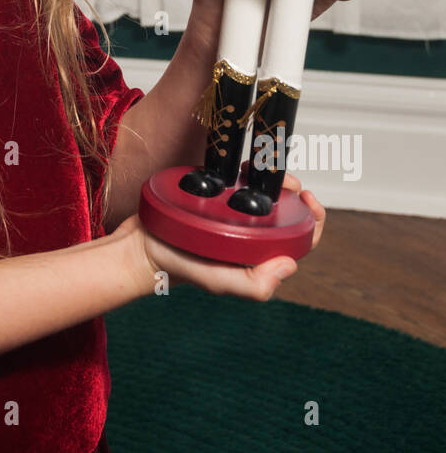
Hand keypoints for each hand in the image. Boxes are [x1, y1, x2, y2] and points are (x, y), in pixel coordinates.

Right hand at [115, 172, 325, 299]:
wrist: (139, 248)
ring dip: (270, 179)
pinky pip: (237, 184)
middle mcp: (250, 237)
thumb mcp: (218, 282)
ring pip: (264, 194)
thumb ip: (252, 284)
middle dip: (292, 192)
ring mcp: (233, 217)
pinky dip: (245, 173)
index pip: (300, 240)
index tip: (307, 198)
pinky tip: (240, 168)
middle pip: (286, 212)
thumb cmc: (178, 267)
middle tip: (284, 180)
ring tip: (261, 169)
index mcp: (259, 257)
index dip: (312, 219)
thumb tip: (290, 265)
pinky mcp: (214, 200)